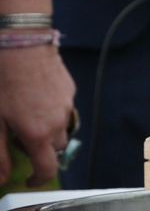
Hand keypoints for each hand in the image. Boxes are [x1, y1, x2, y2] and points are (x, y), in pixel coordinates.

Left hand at [0, 44, 74, 186]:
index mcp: (39, 134)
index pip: (48, 168)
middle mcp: (58, 122)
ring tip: (29, 116)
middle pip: (56, 148)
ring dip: (49, 130)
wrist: (22, 44)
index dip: (39, 178)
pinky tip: (36, 97)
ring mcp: (67, 104)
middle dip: (42, 150)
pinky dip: (53, 111)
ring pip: (62, 128)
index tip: (29, 178)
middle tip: (21, 140)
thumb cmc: (3, 82)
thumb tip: (3, 178)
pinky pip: (64, 108)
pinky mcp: (69, 89)